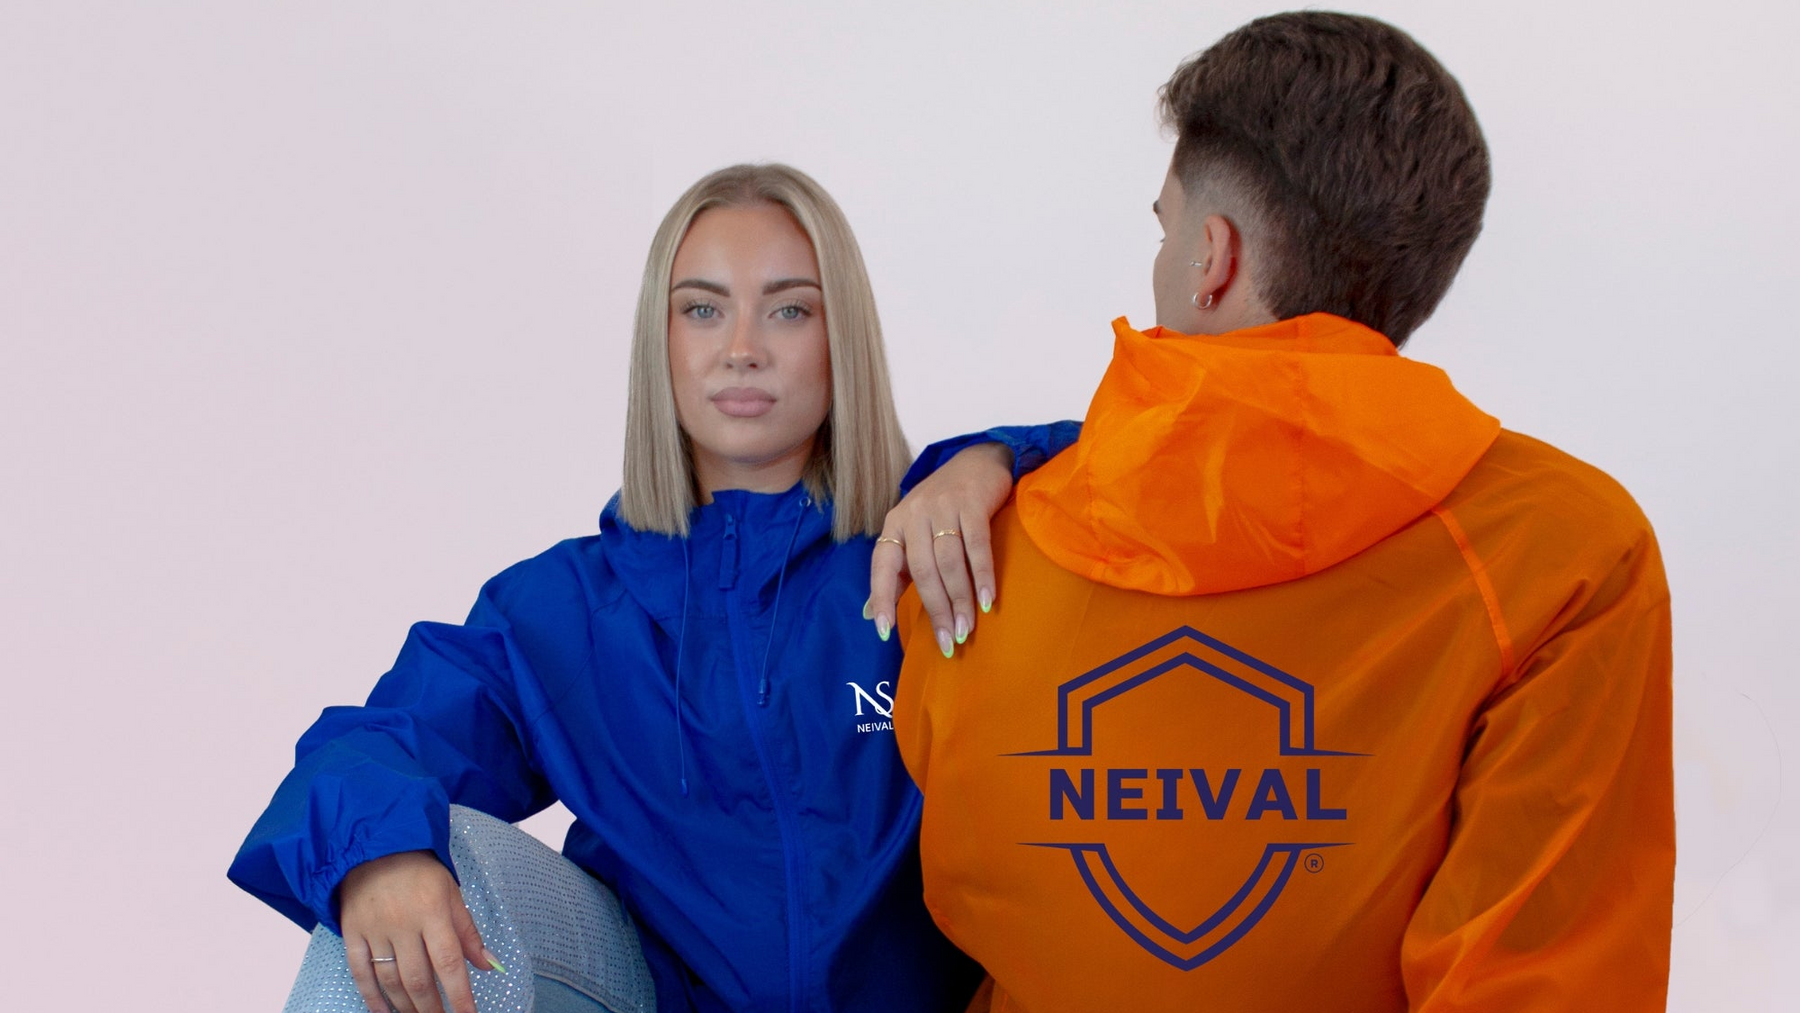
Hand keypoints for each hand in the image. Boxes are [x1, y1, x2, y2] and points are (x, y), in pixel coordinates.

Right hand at [339, 850, 499, 1012]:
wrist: (374, 848)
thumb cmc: (419, 872)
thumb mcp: (451, 893)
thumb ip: (468, 931)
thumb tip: (488, 965)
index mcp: (433, 911)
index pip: (448, 961)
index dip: (459, 994)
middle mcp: (403, 922)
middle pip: (418, 977)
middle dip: (432, 1007)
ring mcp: (375, 929)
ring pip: (390, 980)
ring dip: (406, 1006)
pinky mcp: (352, 933)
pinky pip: (360, 972)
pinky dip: (371, 996)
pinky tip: (383, 1012)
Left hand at [869, 442, 1014, 656]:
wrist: (978, 461)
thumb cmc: (943, 506)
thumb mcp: (914, 533)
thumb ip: (897, 572)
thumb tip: (870, 614)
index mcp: (894, 525)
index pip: (882, 565)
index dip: (881, 598)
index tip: (885, 632)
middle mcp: (913, 514)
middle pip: (922, 570)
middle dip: (935, 610)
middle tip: (949, 641)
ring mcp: (942, 507)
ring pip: (948, 562)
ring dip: (959, 599)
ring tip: (966, 628)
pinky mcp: (972, 503)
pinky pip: (976, 546)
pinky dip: (982, 575)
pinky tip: (987, 599)